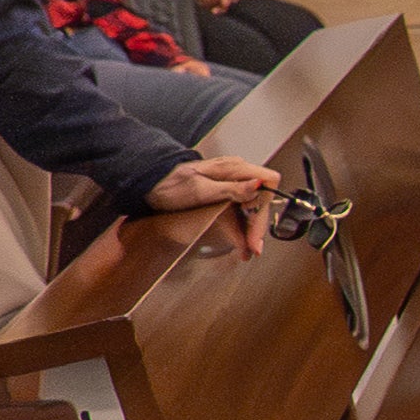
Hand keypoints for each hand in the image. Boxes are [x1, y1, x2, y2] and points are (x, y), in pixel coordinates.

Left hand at [142, 153, 283, 256]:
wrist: (151, 185)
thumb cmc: (171, 184)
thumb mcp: (201, 189)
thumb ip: (232, 188)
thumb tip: (258, 184)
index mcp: (234, 168)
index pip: (268, 182)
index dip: (265, 204)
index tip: (255, 225)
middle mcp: (237, 174)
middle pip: (260, 199)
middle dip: (258, 224)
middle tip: (254, 248)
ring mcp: (231, 184)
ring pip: (251, 208)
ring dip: (251, 230)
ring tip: (248, 251)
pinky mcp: (224, 195)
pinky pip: (239, 212)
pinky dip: (241, 228)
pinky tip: (240, 243)